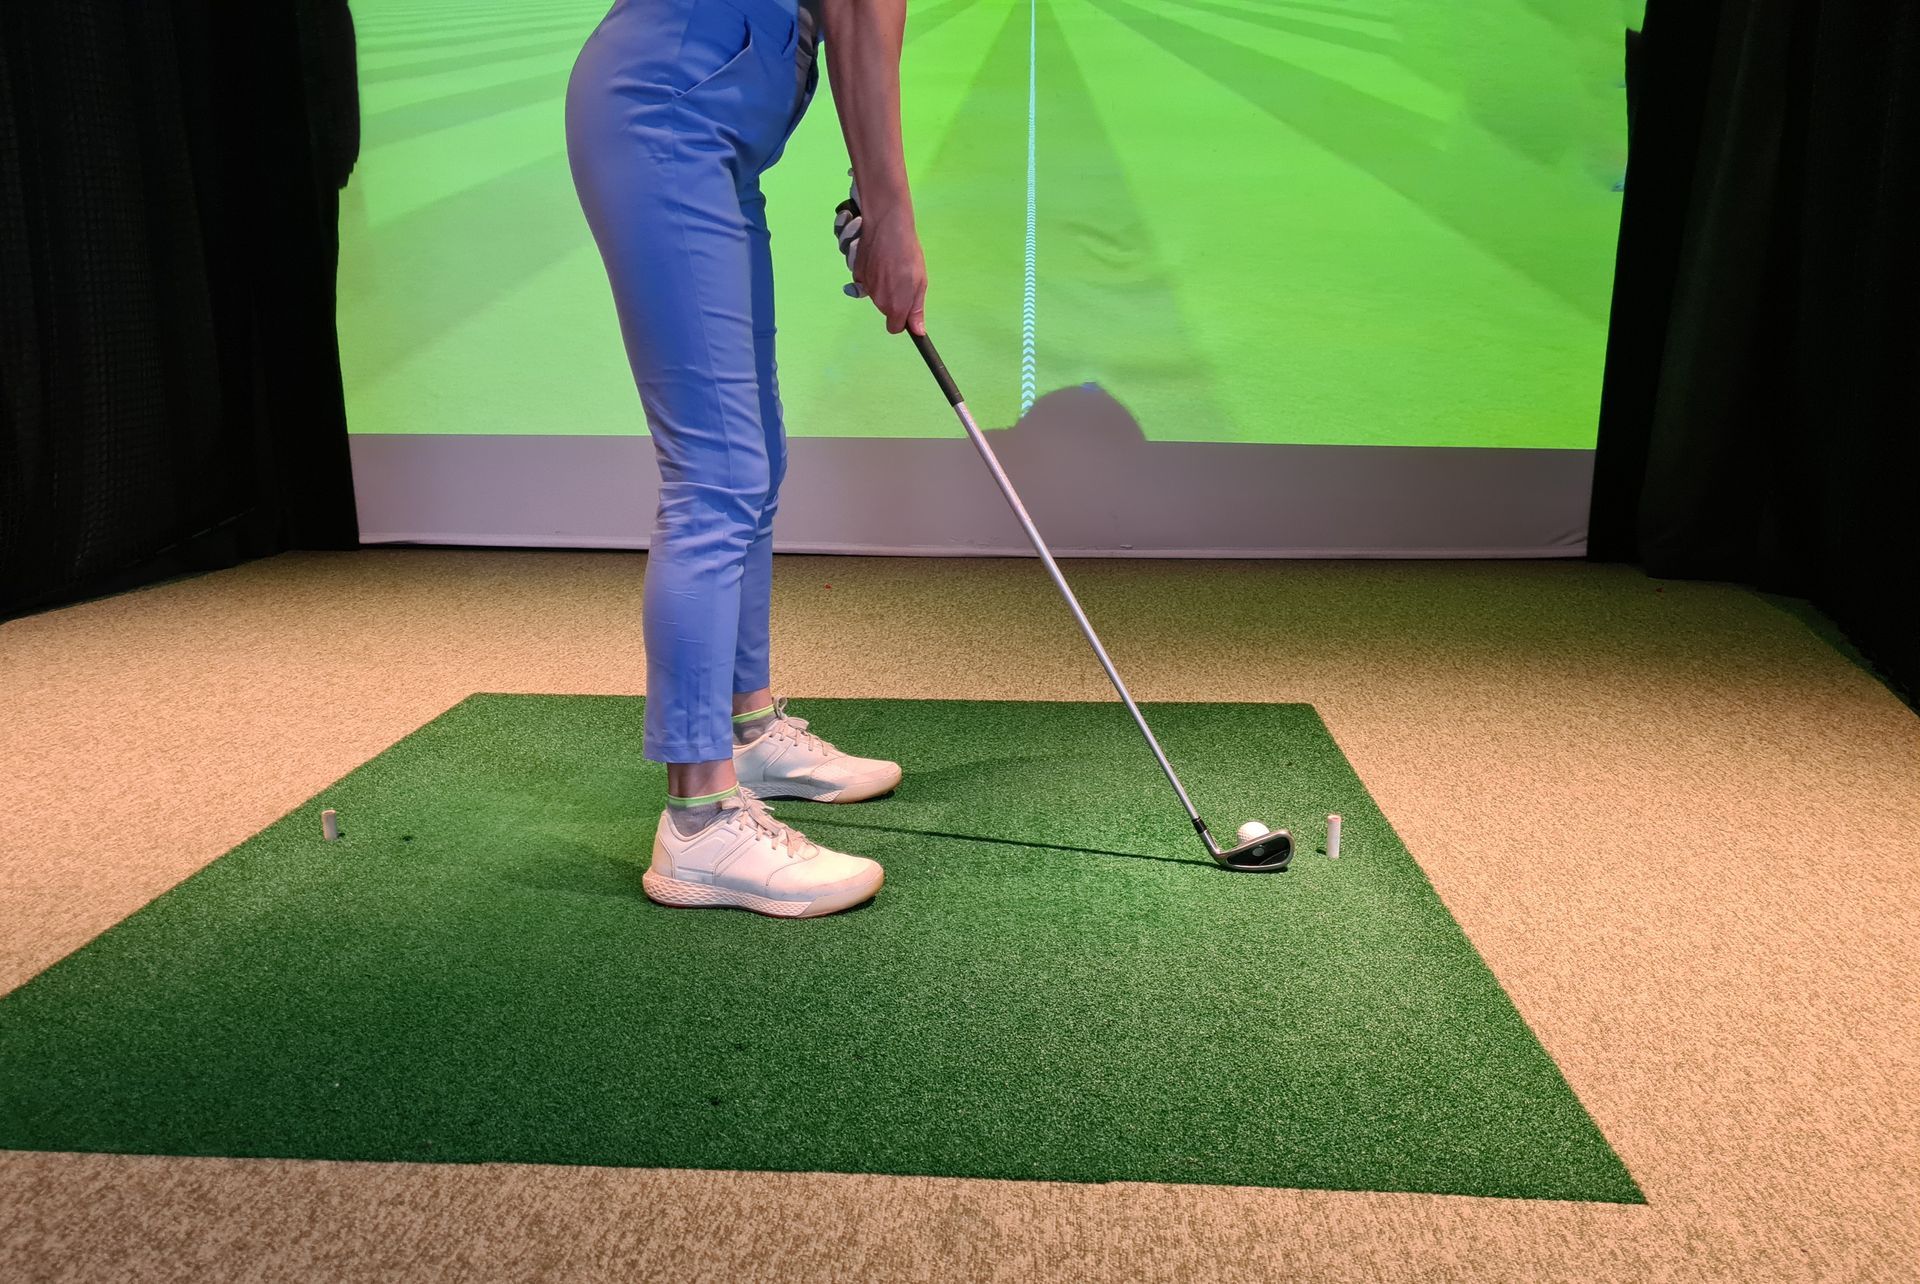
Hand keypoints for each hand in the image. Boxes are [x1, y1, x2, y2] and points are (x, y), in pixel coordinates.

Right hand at [852, 206, 926, 334]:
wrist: (887, 227)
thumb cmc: (908, 254)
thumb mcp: (920, 283)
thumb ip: (916, 309)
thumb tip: (918, 332)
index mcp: (895, 306)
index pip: (894, 328)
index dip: (901, 320)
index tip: (907, 308)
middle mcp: (878, 301)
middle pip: (886, 310)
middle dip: (894, 300)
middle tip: (902, 278)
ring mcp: (865, 288)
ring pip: (876, 295)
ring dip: (883, 286)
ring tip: (891, 266)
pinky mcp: (857, 274)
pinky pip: (865, 283)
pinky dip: (872, 276)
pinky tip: (879, 261)